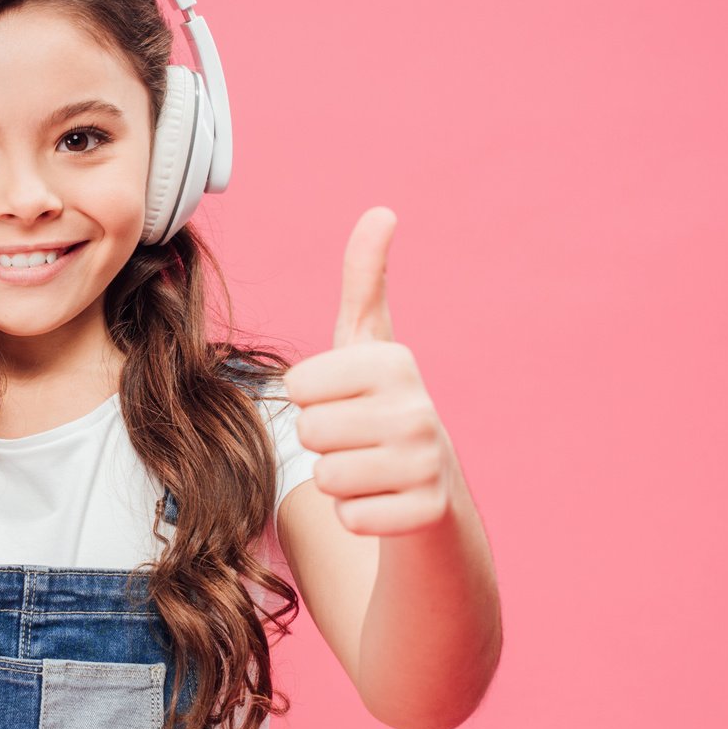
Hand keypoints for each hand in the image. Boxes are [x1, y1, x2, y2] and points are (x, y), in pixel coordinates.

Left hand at [279, 207, 458, 535]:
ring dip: (338, 481)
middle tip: (355, 440)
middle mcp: (419, 408)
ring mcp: (427, 462)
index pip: (296, 386)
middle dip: (321, 442)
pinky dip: (357, 516)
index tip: (343, 401)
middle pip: (308, 432)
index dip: (308, 400)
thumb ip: (366, 280)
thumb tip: (381, 211)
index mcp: (395, 361)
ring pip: (326, 478)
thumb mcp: (369, 344)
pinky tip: (382, 502)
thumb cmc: (382, 409)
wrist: (431, 492)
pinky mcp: (427, 512)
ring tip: (369, 469)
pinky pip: (351, 517)